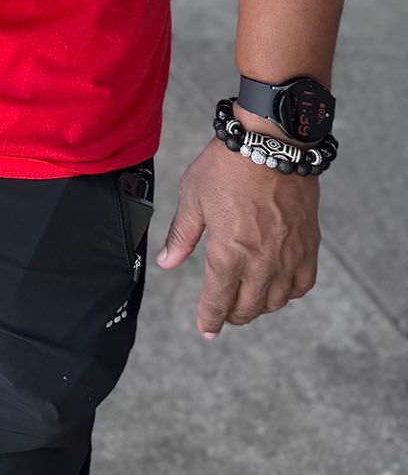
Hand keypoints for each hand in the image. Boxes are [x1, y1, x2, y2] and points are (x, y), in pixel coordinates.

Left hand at [157, 136, 319, 338]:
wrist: (270, 144)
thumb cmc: (227, 166)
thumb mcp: (192, 198)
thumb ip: (182, 236)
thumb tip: (167, 263)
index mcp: (228, 253)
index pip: (218, 302)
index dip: (209, 320)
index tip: (206, 330)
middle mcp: (260, 262)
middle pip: (248, 308)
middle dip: (232, 315)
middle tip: (223, 312)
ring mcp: (288, 256)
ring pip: (276, 301)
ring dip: (259, 306)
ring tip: (247, 299)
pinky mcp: (308, 245)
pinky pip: (302, 284)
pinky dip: (289, 292)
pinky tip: (278, 286)